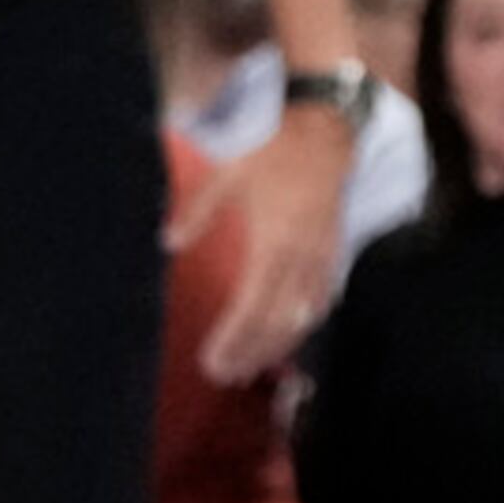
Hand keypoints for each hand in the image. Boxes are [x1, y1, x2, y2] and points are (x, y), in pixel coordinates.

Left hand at [176, 106, 351, 385]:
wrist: (326, 126)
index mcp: (271, 241)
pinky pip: (325, 292)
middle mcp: (299, 256)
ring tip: (257, 366)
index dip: (233, 338)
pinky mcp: (335, 246)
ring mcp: (322, 253)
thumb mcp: (228, 174)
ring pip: (303, 313)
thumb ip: (199, 211)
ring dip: (279, 343)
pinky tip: (298, 330)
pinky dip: (310, 318)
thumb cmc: (273, 148)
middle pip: (276, 319)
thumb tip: (168, 243)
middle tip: (226, 376)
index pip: (251, 306)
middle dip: (252, 351)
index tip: (211, 361)